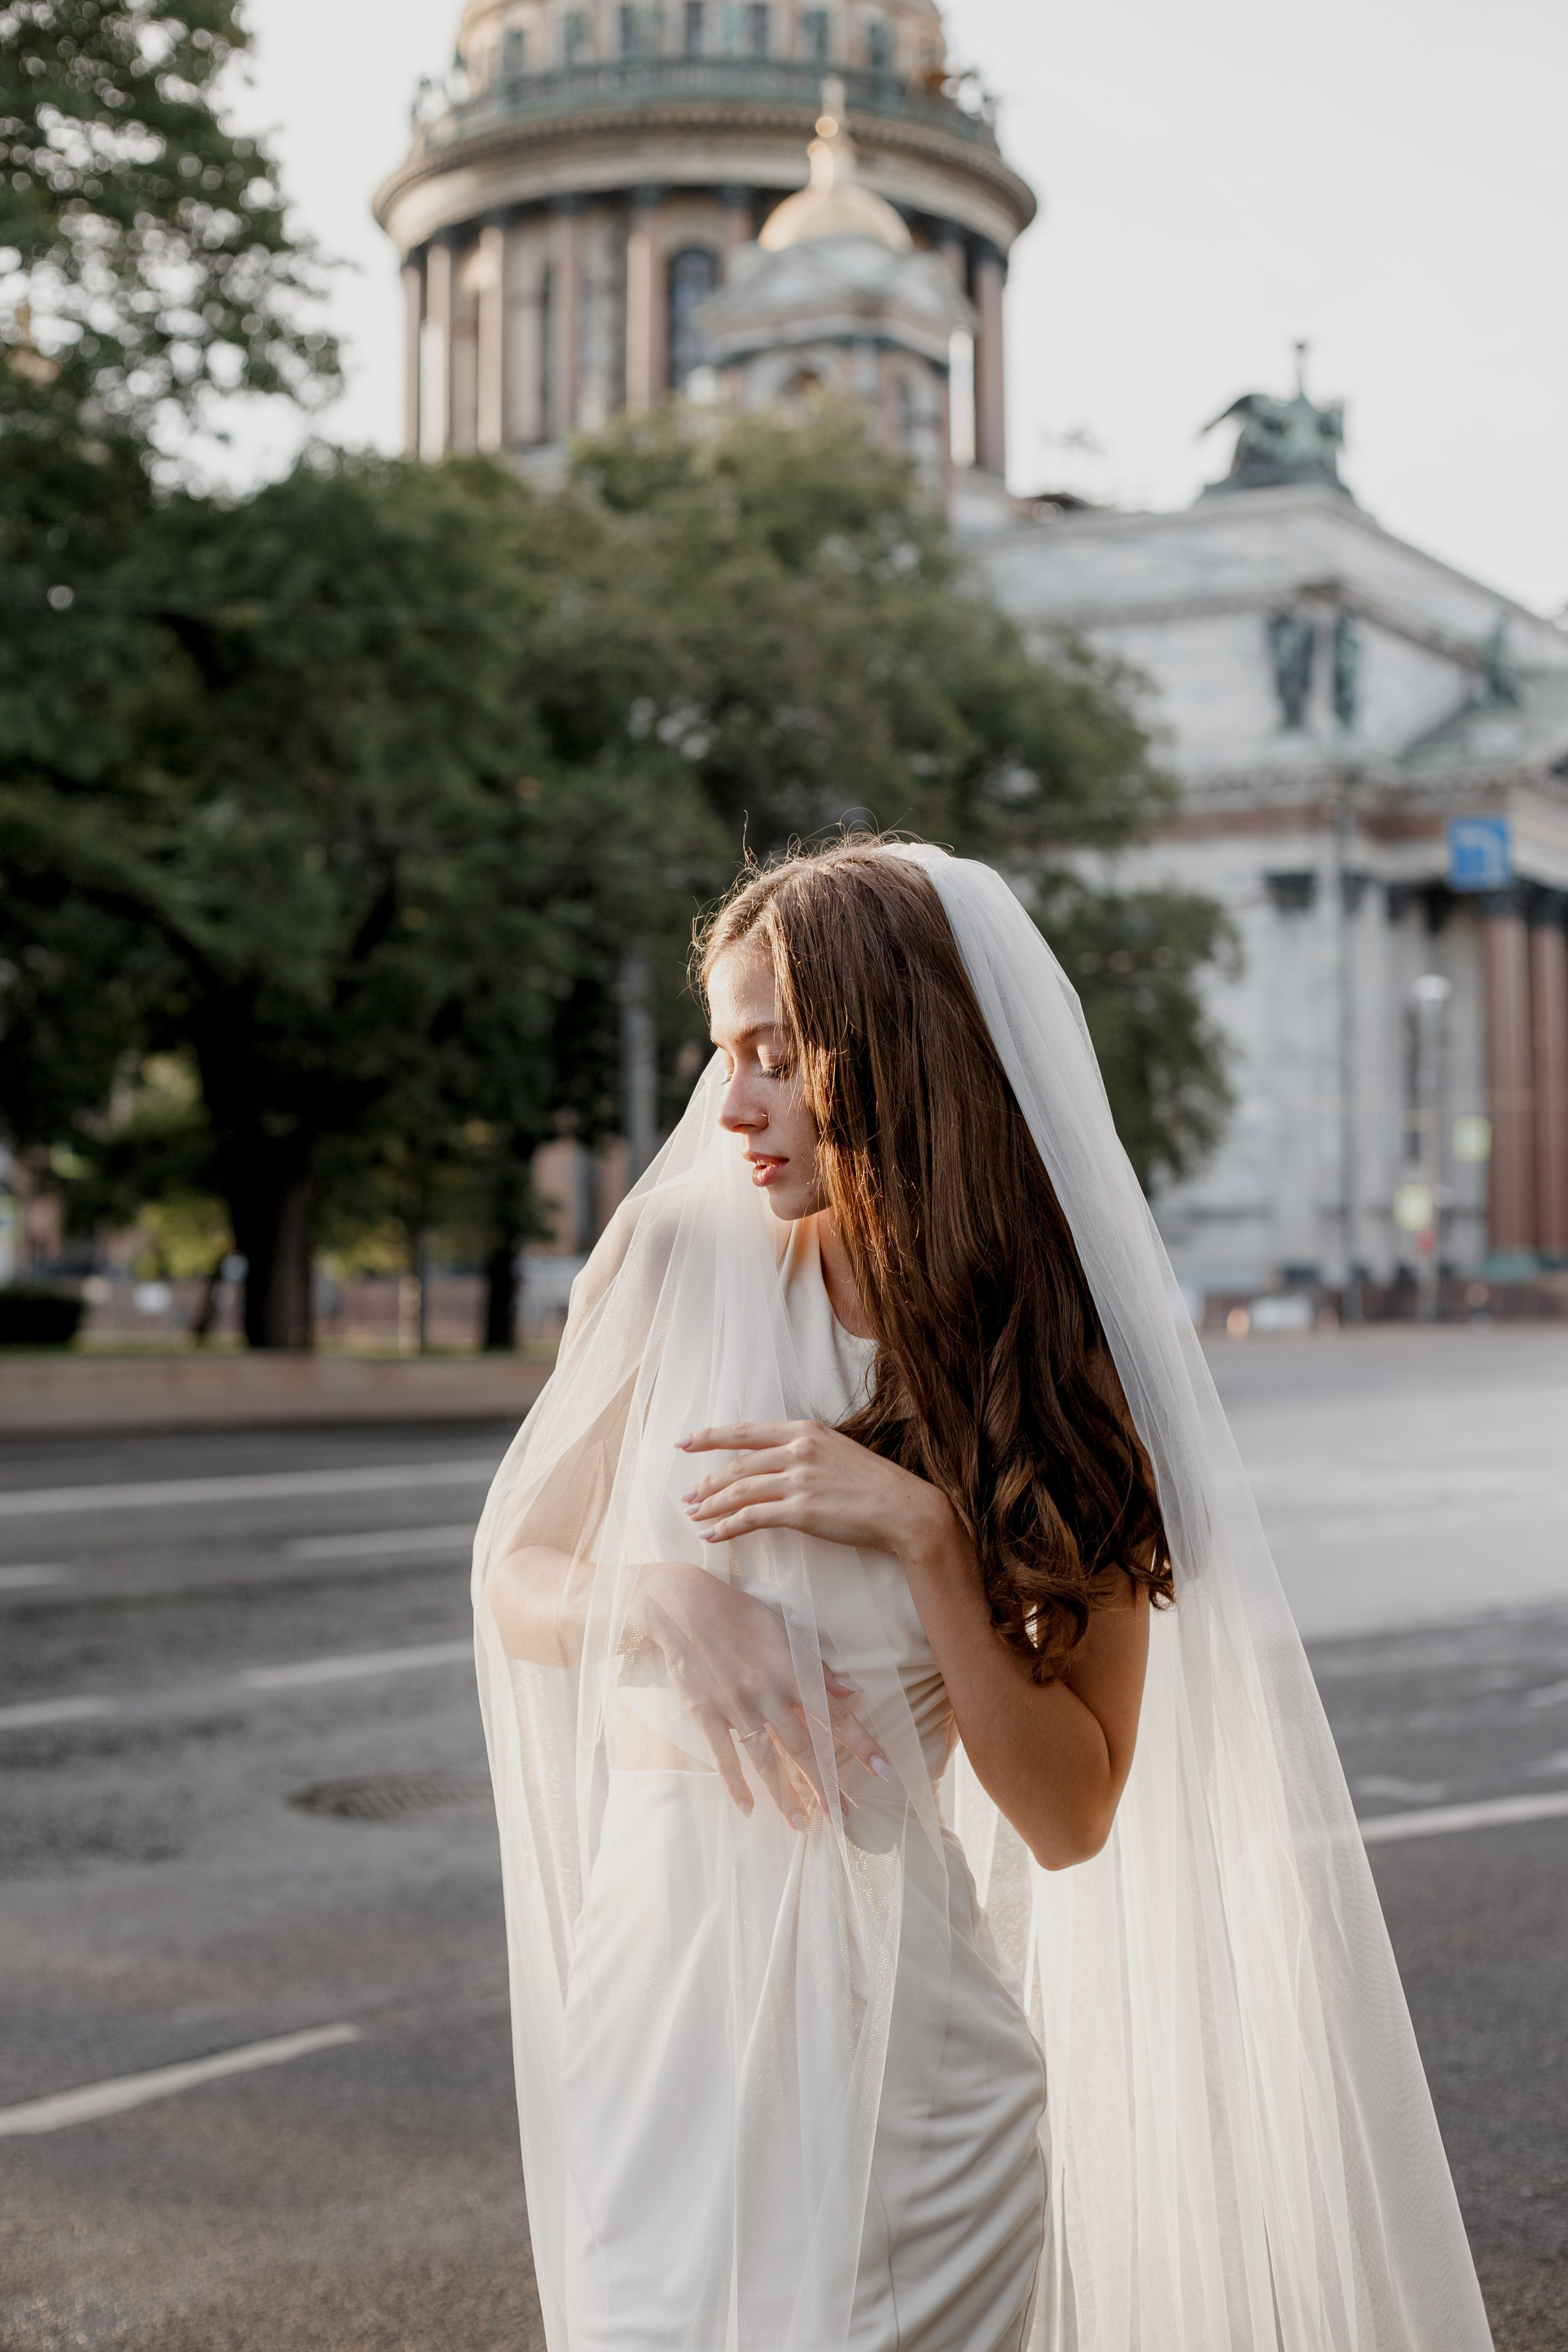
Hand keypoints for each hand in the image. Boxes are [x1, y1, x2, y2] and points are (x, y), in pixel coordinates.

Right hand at [634, 1559, 890, 1828]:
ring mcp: (735, 1706)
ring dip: (784, 1795)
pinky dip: (735, 1784)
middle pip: (802, 1746)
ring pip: (765, 1759)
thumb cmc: (738, 1613)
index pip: (834, 1713)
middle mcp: (766, 1692)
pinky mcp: (705, 1714)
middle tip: (841, 1817)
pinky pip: (723, 1756)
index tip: (883, 1770)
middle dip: (824, 1784)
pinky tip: (747, 1809)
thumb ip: (816, 1665)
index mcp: (790, 1669)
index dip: (861, 1743)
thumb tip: (852, 1690)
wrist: (681, 1606)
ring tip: (801, 1825)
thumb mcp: (783, 1628)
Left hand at [677, 1419, 954, 1567]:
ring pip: (739, 1491)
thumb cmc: (873, 1483)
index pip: (746, 1431)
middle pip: (737, 1465)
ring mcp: (799, 1480)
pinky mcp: (802, 1512)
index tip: (685, 1442)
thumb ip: (802, 1451)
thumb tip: (771, 1462)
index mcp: (805, 1430)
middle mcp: (798, 1450)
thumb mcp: (836, 1451)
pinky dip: (727, 1527)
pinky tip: (712, 1535)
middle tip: (687, 1496)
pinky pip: (751, 1518)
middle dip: (706, 1482)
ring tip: (694, 1516)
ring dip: (711, 1505)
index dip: (711, 1436)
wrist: (904, 1508)